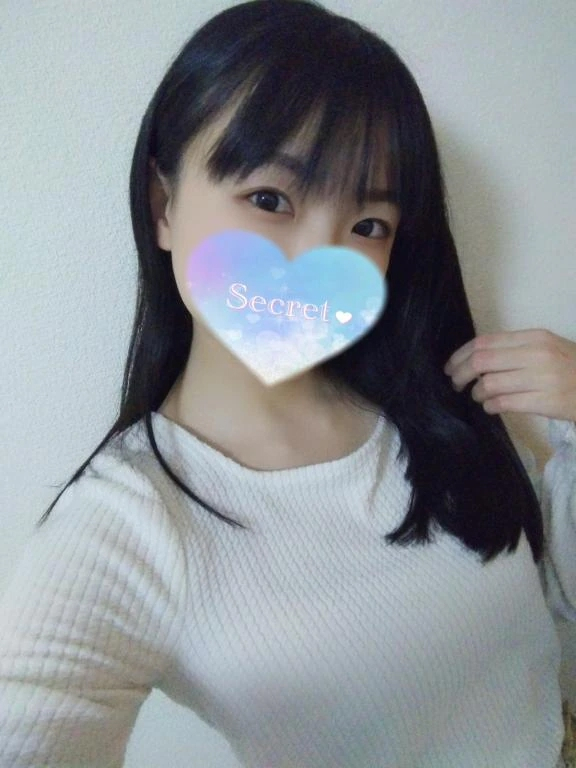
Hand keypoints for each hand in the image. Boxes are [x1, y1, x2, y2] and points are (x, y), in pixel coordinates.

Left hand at [443, 329, 575, 422]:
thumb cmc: (571, 368)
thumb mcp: (547, 348)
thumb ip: (515, 349)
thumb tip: (475, 358)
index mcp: (535, 337)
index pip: (485, 341)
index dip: (461, 354)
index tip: (451, 365)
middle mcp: (537, 354)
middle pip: (481, 361)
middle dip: (460, 374)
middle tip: (455, 383)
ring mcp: (542, 378)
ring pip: (489, 384)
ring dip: (477, 393)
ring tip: (479, 396)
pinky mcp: (546, 401)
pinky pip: (504, 403)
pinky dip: (490, 406)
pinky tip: (491, 406)